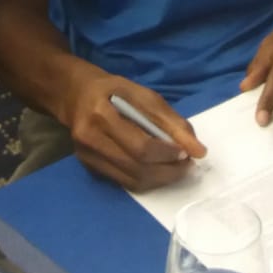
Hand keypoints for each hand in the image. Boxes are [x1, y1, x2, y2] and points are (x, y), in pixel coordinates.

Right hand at [64, 74, 206, 190]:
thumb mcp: (143, 94)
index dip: (168, 154)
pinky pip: (124, 182)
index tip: (187, 152)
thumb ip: (170, 120)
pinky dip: (146, 179)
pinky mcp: (89, 168)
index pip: (141, 147)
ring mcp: (87, 157)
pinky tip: (157, 169)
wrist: (75, 95)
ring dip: (160, 179)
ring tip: (176, 168)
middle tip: (187, 165)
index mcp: (101, 114)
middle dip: (169, 171)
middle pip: (137, 168)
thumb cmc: (112, 90)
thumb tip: (198, 150)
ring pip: (132, 181)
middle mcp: (90, 139)